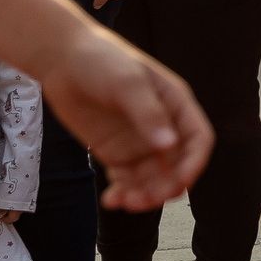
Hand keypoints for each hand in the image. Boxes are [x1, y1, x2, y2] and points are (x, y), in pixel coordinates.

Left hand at [40, 23, 211, 209]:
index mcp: (175, 105)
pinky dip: (123, 193)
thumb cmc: (100, 60)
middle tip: (145, 199)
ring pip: (152, 178)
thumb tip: (168, 144)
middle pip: (176, 166)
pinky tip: (111, 199)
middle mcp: (162, 126)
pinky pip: (126, 180)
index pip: (198, 140)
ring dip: (144, 195)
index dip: (194, 164)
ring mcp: (138, 141)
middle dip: (166, 186)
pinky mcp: (115, 152)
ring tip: (124, 202)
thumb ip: (147, 113)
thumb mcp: (127, 83)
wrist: (62, 59)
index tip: (179, 183)